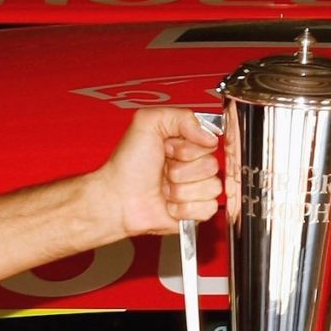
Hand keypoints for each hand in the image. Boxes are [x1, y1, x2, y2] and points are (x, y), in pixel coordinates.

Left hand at [98, 106, 221, 237]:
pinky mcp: (195, 212)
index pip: (209, 142)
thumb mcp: (148, 123)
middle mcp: (192, 165)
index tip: (168, 149)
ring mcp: (195, 189)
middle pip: (212, 166)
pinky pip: (208, 208)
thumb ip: (182, 117)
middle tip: (163, 171)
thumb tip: (209, 135)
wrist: (118, 199)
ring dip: (181, 190)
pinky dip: (186, 208)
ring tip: (164, 188)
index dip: (188, 149)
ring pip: (211, 188)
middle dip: (182, 170)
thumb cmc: (127, 165)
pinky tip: (170, 205)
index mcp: (185, 142)